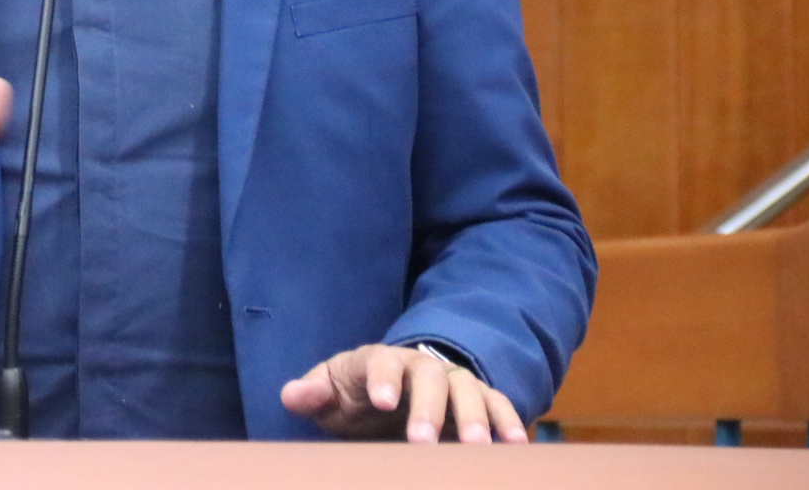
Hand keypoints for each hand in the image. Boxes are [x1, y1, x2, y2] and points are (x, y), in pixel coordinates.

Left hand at [280, 343, 528, 443]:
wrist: (391, 389)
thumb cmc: (355, 393)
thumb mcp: (329, 392)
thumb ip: (311, 394)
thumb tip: (291, 396)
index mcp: (380, 360)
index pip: (381, 363)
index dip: (382, 379)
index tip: (381, 402)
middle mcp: (421, 366)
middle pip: (430, 379)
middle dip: (429, 409)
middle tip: (423, 441)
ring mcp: (452, 381)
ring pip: (468, 392)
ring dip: (474, 418)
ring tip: (476, 448)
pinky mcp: (478, 400)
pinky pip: (498, 405)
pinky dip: (508, 422)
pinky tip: (517, 446)